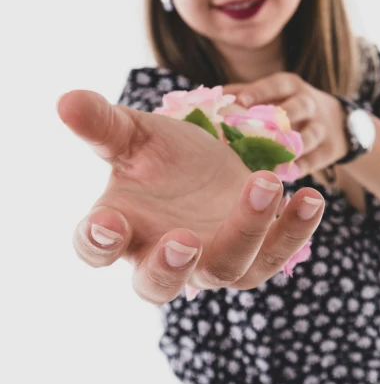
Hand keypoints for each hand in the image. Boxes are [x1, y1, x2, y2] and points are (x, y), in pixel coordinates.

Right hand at [57, 90, 324, 303]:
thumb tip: (65, 99)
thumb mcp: (134, 133)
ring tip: (266, 183)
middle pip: (158, 284)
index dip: (98, 241)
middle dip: (171, 268)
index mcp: (120, 228)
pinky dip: (294, 229)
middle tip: (185, 240)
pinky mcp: (255, 255)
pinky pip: (277, 252)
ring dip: (248, 230)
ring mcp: (212, 261)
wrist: (207, 163)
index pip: (97, 247)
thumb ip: (102, 124)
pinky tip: (311, 198)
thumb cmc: (161, 155)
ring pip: (228, 268)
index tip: (107, 224)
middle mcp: (162, 256)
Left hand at [222, 72, 348, 177]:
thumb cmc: (289, 106)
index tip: (240, 102)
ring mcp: (321, 126)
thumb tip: (208, 96)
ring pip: (311, 134)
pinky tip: (288, 174)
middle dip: (281, 118)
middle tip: (259, 130)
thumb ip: (244, 93)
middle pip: (298, 107)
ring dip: (293, 147)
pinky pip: (317, 158)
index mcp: (290, 86)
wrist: (337, 121)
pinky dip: (303, 166)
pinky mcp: (329, 149)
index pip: (276, 85)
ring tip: (275, 159)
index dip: (259, 92)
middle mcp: (308, 103)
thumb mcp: (274, 93)